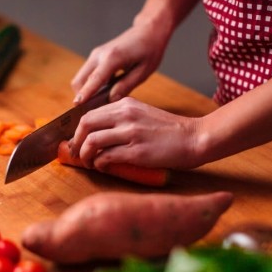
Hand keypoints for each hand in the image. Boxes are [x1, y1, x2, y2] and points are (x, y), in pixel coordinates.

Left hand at [70, 97, 203, 169]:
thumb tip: (99, 133)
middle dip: (77, 142)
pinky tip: (104, 167)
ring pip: (92, 141)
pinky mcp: (136, 151)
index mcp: (126, 104)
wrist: (194, 138)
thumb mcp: (143, 114)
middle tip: (78, 154)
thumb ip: (123, 118)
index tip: (77, 141)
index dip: (78, 130)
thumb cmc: (170, 131)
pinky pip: (106, 157)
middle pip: (86, 125)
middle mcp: (125, 115)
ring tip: (90, 163)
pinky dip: (100, 164)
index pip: (89, 114)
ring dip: (86, 155)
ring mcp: (131, 132)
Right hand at [71, 21, 169, 103]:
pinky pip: (87, 74)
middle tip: (92, 112)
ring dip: (85, 92)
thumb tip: (110, 101)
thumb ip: (125, 86)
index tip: (77, 106)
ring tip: (99, 104)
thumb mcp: (143, 72)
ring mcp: (95, 55)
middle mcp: (99, 55)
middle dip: (82, 97)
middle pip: (79, 80)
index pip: (94, 79)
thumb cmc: (149, 50)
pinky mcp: (96, 56)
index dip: (85, 94)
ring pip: (81, 78)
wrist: (148, 31)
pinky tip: (102, 94)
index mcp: (112, 58)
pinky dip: (89, 85)